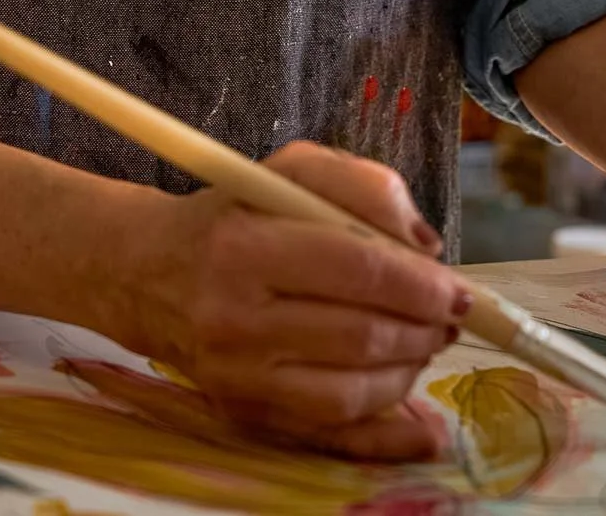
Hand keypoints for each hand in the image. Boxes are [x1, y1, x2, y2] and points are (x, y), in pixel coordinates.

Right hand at [132, 142, 463, 459]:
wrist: (145, 272)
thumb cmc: (231, 214)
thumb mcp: (288, 172)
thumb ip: (363, 187)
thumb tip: (426, 247)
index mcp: (244, 245)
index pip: (356, 268)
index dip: (421, 284)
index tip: (460, 290)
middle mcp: (234, 317)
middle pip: (360, 334)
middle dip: (424, 328)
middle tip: (450, 316)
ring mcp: (236, 375)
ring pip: (352, 390)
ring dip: (410, 368)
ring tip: (425, 342)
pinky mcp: (242, 412)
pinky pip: (327, 434)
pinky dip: (385, 434)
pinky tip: (425, 428)